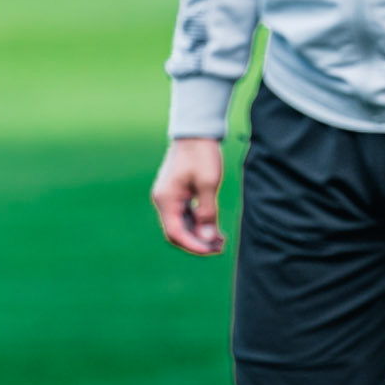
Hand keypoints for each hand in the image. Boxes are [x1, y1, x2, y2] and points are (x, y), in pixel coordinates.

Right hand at [151, 137, 225, 253]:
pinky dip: (198, 224)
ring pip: (182, 225)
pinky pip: (185, 216)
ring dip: (199, 235)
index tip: (212, 250)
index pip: (175, 233)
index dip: (193, 245)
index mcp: (166, 199)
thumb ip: (207, 213)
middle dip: (197, 243)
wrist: (196, 133)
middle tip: (220, 248)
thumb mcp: (208, 184)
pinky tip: (214, 229)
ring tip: (221, 241)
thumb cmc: (201, 155)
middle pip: (177, 232)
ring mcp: (169, 198)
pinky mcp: (176, 194)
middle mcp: (163, 201)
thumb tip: (207, 239)